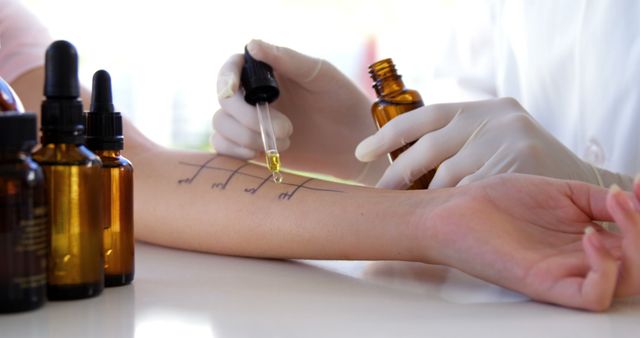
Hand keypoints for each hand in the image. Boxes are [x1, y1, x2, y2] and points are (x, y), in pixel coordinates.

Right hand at [213, 40, 383, 181]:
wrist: (356, 143)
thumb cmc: (343, 101)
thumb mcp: (319, 75)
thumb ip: (287, 60)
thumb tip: (251, 44)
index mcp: (267, 72)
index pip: (232, 69)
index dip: (226, 80)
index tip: (234, 93)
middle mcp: (255, 95)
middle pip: (224, 101)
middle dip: (247, 118)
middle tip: (288, 129)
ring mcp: (251, 123)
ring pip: (221, 125)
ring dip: (246, 136)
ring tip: (286, 143)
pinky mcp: (252, 148)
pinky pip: (224, 147)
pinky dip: (234, 151)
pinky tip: (258, 154)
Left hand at [355, 97, 605, 188]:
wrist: (577, 181)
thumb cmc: (520, 163)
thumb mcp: (490, 136)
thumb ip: (455, 140)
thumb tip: (398, 158)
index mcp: (477, 107)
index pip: (423, 116)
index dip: (388, 135)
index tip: (361, 153)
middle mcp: (491, 118)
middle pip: (428, 148)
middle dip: (398, 175)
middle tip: (380, 194)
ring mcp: (507, 140)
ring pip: (447, 177)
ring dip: (427, 197)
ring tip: (413, 210)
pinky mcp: (520, 164)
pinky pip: (472, 193)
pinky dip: (455, 207)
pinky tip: (445, 216)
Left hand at [420, 174, 639, 310]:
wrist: (457, 210)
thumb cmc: (500, 202)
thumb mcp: (561, 192)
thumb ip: (598, 200)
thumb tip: (632, 198)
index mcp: (589, 241)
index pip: (636, 240)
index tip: (639, 184)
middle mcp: (582, 261)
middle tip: (626, 200)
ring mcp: (565, 274)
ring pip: (628, 284)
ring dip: (636, 246)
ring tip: (614, 211)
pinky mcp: (544, 284)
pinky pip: (593, 295)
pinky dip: (605, 269)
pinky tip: (590, 237)